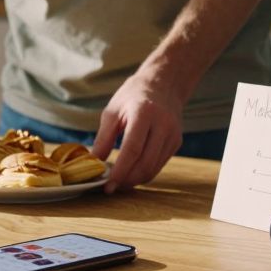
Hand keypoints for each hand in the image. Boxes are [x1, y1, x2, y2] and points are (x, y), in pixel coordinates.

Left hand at [91, 70, 184, 193]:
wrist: (162, 84)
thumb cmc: (132, 96)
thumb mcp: (112, 112)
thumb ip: (104, 138)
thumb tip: (94, 163)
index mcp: (144, 113)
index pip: (132, 149)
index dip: (120, 171)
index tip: (107, 185)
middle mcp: (163, 124)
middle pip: (145, 163)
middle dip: (127, 180)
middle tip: (111, 187)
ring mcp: (173, 134)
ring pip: (154, 168)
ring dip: (135, 180)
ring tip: (118, 181)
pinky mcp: (176, 142)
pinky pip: (159, 164)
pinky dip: (144, 173)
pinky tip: (131, 172)